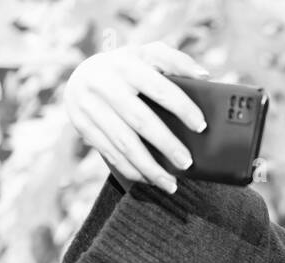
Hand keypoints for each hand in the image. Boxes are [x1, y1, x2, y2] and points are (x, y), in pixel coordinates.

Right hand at [64, 41, 210, 191]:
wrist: (80, 76)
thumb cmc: (128, 69)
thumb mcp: (147, 55)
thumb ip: (175, 61)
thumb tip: (204, 76)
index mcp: (126, 65)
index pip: (159, 88)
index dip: (181, 107)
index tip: (201, 126)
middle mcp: (105, 84)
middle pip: (140, 120)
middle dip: (166, 144)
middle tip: (187, 163)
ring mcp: (90, 106)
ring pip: (123, 142)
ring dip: (149, 167)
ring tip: (171, 184)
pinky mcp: (82, 125)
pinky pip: (109, 153)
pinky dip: (132, 170)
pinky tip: (150, 180)